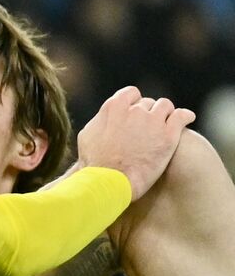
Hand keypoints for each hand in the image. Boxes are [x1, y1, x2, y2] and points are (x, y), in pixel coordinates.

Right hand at [76, 87, 194, 200]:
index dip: (134, 103)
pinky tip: (187, 118)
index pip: (130, 93)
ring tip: (166, 124)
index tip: (135, 112)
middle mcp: (134, 110)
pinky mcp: (168, 136)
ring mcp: (153, 122)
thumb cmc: (96, 162)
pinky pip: (183, 116)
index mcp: (114, 107)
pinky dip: (186, 116)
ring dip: (165, 113)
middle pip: (148, 102)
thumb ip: (101, 120)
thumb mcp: (88, 135)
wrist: (110, 181)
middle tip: (149, 126)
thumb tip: (107, 117)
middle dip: (148, 112)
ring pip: (165, 106)